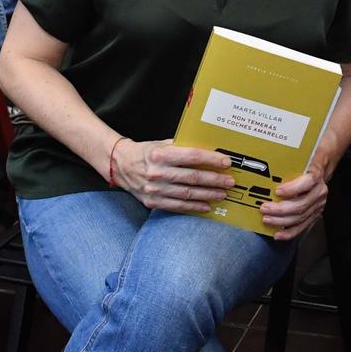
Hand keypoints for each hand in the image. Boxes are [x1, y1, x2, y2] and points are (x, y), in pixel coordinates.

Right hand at [110, 139, 231, 215]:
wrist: (120, 165)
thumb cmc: (146, 152)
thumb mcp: (162, 144)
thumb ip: (182, 147)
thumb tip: (209, 151)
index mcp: (161, 154)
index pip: (191, 157)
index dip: (211, 160)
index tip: (226, 162)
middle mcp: (157, 172)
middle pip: (192, 177)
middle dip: (214, 180)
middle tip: (229, 181)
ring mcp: (154, 189)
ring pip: (187, 194)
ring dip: (208, 195)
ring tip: (222, 194)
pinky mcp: (152, 201)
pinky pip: (177, 206)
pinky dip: (194, 207)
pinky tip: (206, 206)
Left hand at [260, 162, 332, 240]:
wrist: (321, 168)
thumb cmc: (306, 162)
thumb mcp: (301, 155)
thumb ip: (288, 158)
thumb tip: (264, 160)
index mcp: (316, 174)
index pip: (308, 182)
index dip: (293, 188)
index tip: (277, 191)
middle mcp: (320, 191)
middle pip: (301, 204)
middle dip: (281, 209)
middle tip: (264, 208)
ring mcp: (318, 205)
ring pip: (301, 217)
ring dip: (282, 221)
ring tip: (266, 219)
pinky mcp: (315, 214)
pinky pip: (303, 226)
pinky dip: (290, 232)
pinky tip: (278, 234)